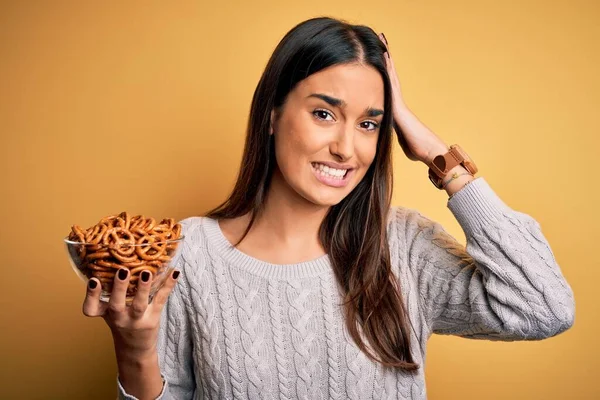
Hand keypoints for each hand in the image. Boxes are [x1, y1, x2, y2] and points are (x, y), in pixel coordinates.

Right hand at [82, 268, 179, 357]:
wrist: (135, 348)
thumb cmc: (122, 321)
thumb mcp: (110, 310)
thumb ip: (109, 291)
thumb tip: (116, 258)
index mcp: (105, 313)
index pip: (91, 308)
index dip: (91, 294)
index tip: (93, 280)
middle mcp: (119, 318)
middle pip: (116, 305)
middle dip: (119, 288)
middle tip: (122, 271)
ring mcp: (137, 320)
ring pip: (139, 305)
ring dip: (143, 288)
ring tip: (147, 272)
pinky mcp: (153, 319)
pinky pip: (161, 300)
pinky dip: (168, 285)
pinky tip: (174, 273)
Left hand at [378, 33, 447, 163]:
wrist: (431, 152)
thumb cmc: (420, 150)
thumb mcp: (403, 141)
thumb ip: (398, 135)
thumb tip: (397, 138)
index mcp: (398, 112)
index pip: (388, 88)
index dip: (385, 73)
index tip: (379, 58)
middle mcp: (399, 104)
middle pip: (390, 76)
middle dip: (386, 59)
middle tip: (381, 39)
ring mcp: (400, 104)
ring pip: (391, 76)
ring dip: (386, 59)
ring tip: (382, 41)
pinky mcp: (399, 107)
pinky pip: (390, 84)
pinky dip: (386, 70)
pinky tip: (382, 58)